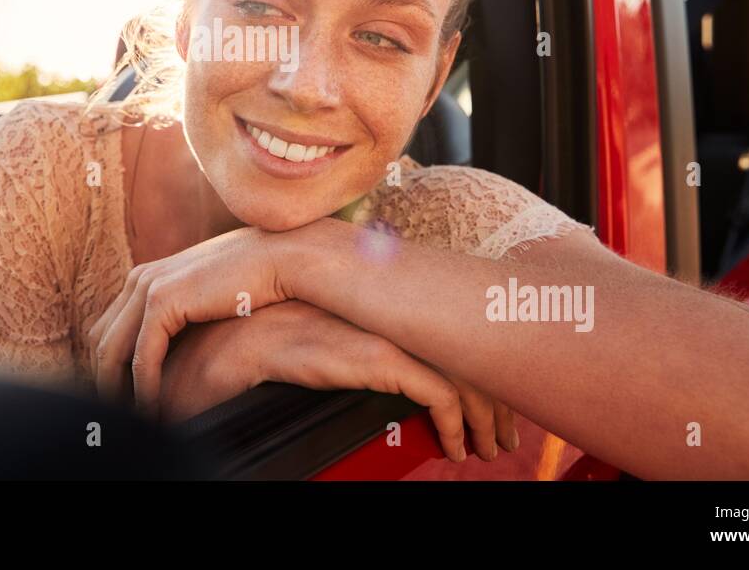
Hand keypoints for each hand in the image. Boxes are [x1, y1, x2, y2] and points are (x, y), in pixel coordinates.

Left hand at [87, 224, 301, 409]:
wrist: (278, 259)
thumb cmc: (252, 282)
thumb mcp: (205, 297)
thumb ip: (185, 314)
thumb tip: (180, 349)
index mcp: (147, 276)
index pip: (108, 328)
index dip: (107, 367)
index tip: (117, 397)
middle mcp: (140, 278)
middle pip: (101, 339)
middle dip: (103, 380)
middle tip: (114, 415)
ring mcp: (148, 286)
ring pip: (112, 350)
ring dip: (117, 389)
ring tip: (128, 419)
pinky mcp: (163, 301)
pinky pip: (141, 356)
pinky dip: (142, 386)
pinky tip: (150, 408)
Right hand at [158, 299, 512, 462]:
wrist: (242, 339)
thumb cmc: (281, 343)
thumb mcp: (338, 341)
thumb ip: (373, 349)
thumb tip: (405, 372)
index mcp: (393, 301)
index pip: (458, 331)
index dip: (483, 368)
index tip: (493, 403)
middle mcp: (400, 311)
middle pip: (472, 353)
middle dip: (497, 399)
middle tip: (505, 433)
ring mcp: (393, 333)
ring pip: (464, 376)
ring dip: (484, 418)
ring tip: (488, 447)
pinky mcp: (381, 359)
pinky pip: (439, 396)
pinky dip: (455, 426)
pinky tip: (455, 445)